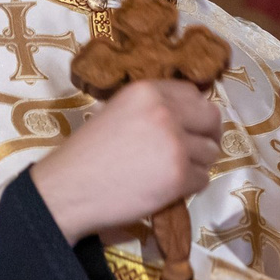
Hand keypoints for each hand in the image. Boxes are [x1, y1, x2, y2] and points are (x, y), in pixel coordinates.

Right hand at [31, 80, 221, 241]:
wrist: (68, 189)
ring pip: (210, 152)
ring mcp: (175, 143)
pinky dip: (188, 187)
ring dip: (196, 165)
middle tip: (196, 151)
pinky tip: (164, 188)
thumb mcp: (118, 112)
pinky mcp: (179, 175)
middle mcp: (165, 111)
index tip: (192, 126)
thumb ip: (152, 108)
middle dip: (208, 136)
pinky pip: (202, 179)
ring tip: (167, 173)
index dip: (196, 113)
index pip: (194, 94)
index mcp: (148, 91)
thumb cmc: (87, 154)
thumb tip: (188, 116)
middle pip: (212, 119)